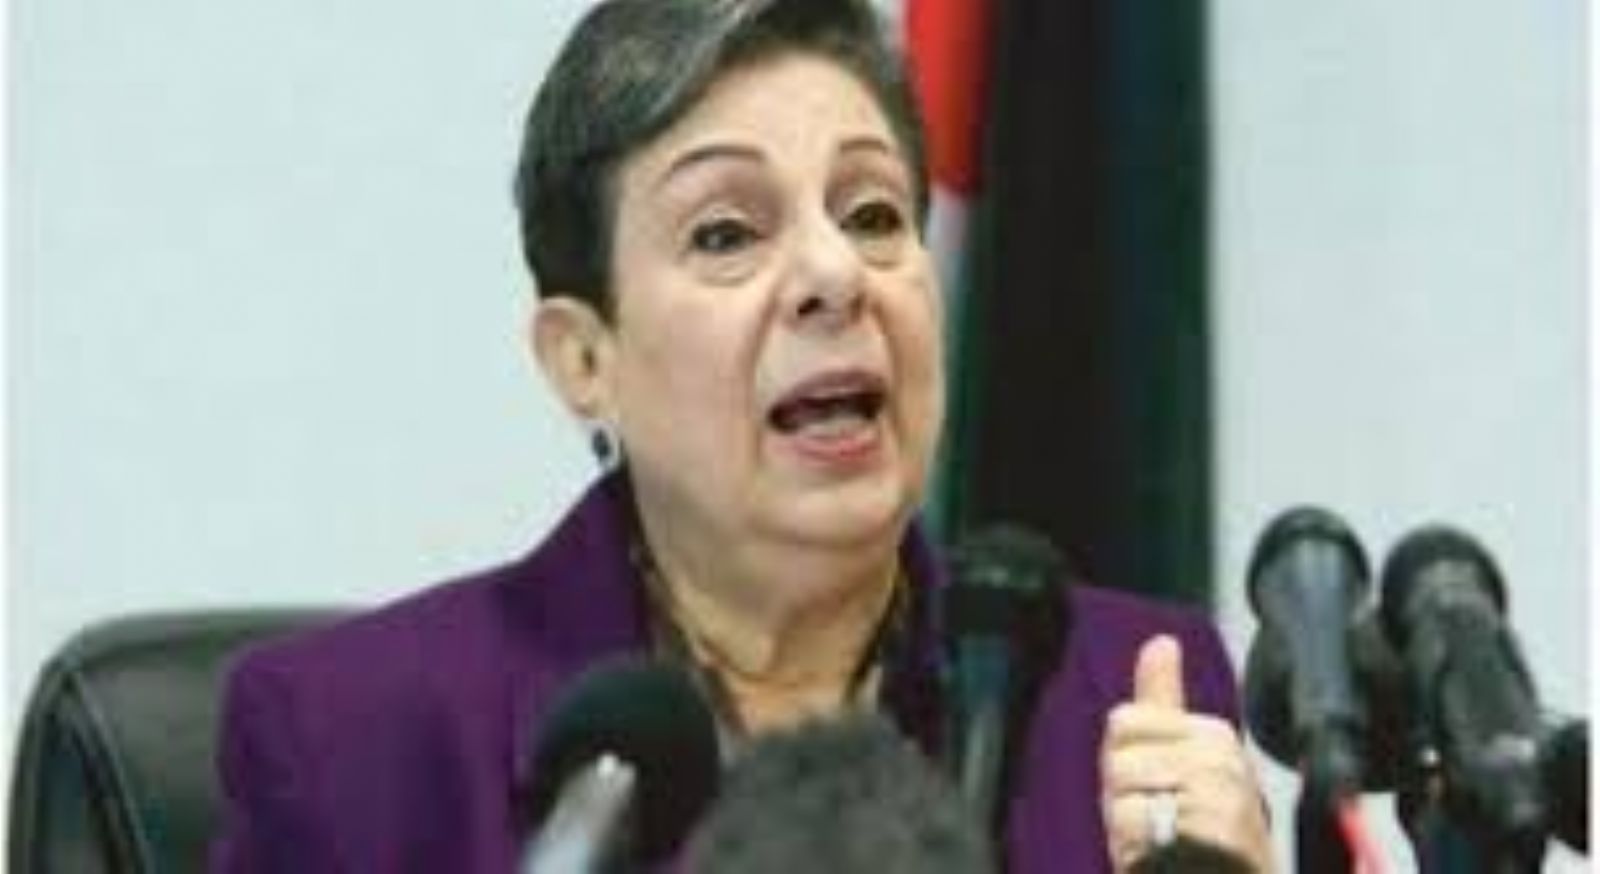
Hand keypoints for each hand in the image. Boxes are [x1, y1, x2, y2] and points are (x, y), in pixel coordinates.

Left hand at [1099, 635, 1273, 871]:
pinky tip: (1166, 860)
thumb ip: (1163, 700)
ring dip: (1131, 833)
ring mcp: (1220, 794)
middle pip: (1117, 759)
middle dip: (1123, 798)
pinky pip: (1137, 831)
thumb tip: (1160, 642)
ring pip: (1122, 799)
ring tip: (1165, 844)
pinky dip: (1137, 853)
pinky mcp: (1213, 833)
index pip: (1123, 721)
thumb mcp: (1182, 760)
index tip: (1154, 790)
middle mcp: (1221, 756)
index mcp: (1213, 734)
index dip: (1123, 762)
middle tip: (1159, 823)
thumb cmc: (1204, 835)